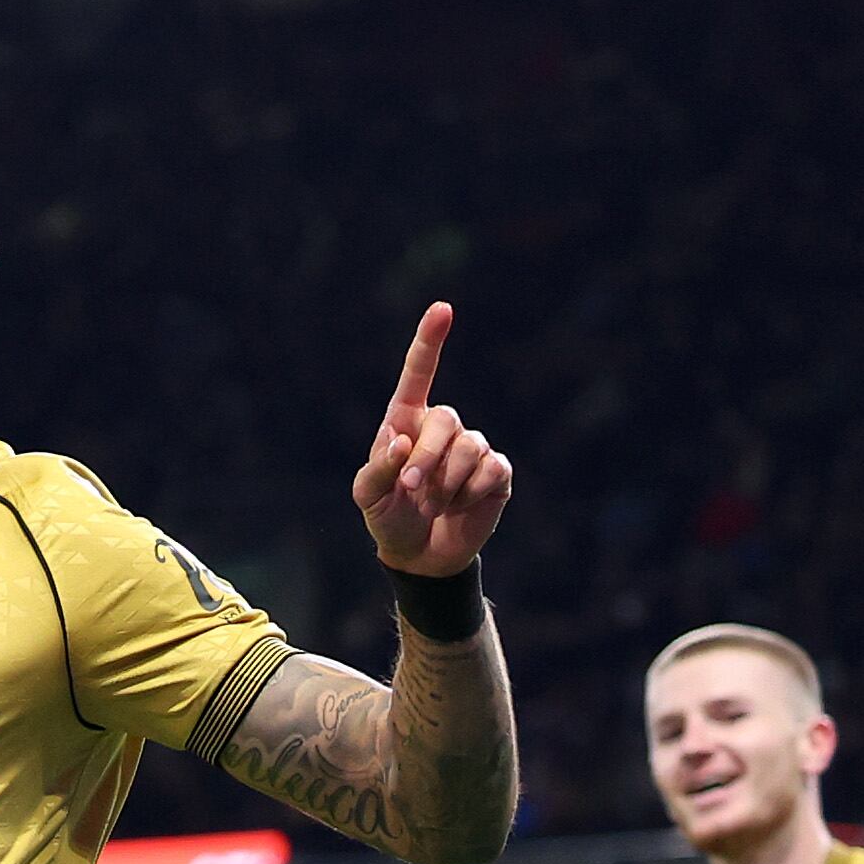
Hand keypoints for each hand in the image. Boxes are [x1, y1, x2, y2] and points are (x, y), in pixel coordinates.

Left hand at [353, 303, 514, 575]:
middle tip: (411, 489)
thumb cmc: (388, 516)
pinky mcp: (496, 472)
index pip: (418, 375)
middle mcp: (442, 428)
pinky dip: (471, 494)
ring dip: (447, 483)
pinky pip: (491, 470)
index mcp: (407, 421)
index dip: (430, 342)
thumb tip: (402, 440)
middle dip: (427, 459)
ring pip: (470, 448)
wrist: (420, 554)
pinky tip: (460, 507)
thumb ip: (378, 467)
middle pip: (446, 419)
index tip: (442, 309)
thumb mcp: (367, 496)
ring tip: (434, 505)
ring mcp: (472, 448)